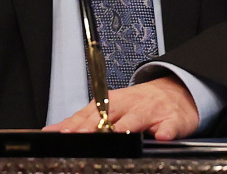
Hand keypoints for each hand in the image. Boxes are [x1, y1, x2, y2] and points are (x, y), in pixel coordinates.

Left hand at [44, 75, 198, 140]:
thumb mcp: (109, 108)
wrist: (175, 92)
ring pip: (137, 119)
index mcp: (111, 103)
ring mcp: (150, 112)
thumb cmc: (137, 104)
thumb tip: (51, 131)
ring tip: (119, 134)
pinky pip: (169, 126)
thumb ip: (81, 121)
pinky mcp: (171, 120)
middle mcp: (129, 105)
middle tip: (83, 136)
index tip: (63, 133)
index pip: (89, 113)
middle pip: (109, 114)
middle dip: (96, 125)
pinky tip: (161, 136)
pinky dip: (165, 131)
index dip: (76, 124)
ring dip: (127, 126)